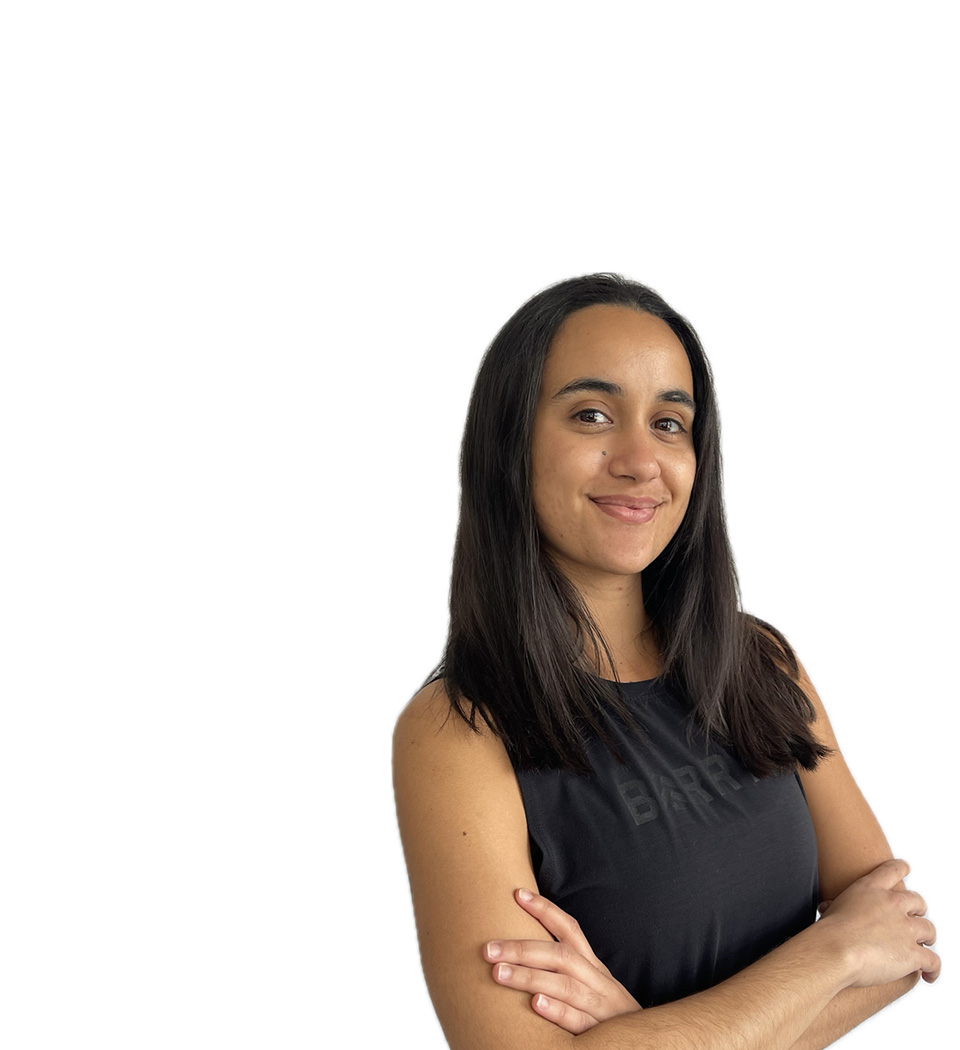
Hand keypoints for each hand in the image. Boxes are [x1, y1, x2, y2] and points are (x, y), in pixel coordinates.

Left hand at [483, 888, 640, 1033]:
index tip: (517, 894)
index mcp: (593, 966)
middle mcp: (598, 980)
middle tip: (488, 949)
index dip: (545, 909)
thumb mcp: (592, 984)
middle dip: (522, 949)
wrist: (646, 1045)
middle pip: (561, 955)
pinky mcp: (601, 1033)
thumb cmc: (607, 1014)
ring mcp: (601, 1006)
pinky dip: (558, 1011)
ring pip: (566, 985)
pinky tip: (535, 1004)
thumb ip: (565, 969)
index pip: (570, 929)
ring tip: (499, 973)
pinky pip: (578, 1021)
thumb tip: (523, 949)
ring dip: (530, 977)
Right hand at [817, 859, 939, 986]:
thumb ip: (835, 905)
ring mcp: (906, 928)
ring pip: (928, 930)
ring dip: (927, 938)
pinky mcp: (914, 953)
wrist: (836, 949)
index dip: (901, 868)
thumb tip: (827, 908)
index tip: (906, 868)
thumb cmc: (829, 931)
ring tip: (924, 946)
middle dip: (917, 911)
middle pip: (917, 901)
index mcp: (871, 889)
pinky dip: (933, 969)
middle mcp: (892, 904)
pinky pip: (932, 960)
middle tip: (913, 919)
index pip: (892, 870)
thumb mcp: (830, 908)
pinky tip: (929, 974)